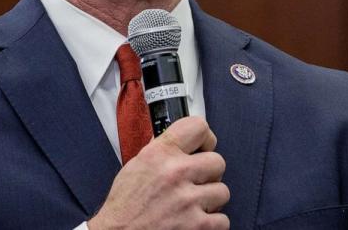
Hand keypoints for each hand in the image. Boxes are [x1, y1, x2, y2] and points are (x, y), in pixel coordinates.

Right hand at [88, 117, 229, 229]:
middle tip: (195, 184)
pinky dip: (211, 223)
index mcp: (159, 154)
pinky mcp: (197, 225)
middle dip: (208, 174)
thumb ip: (162, 151)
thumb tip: (184, 140)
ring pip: (222, 191)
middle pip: (218, 162)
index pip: (198, 127)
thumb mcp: (136, 166)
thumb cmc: (125, 207)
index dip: (205, 139)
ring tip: (191, 206)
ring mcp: (188, 200)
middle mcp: (175, 173)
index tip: (203, 148)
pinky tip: (194, 221)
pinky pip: (223, 219)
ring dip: (210, 201)